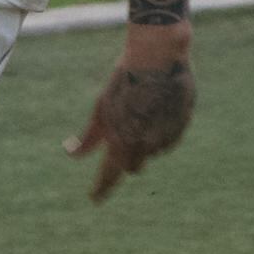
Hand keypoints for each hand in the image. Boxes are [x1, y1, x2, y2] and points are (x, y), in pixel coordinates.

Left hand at [65, 21, 193, 201]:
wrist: (159, 54)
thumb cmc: (124, 79)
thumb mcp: (101, 106)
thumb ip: (90, 136)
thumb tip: (70, 153)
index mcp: (122, 140)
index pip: (110, 174)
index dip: (101, 188)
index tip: (95, 199)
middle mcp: (145, 144)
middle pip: (134, 167)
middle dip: (128, 158)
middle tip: (126, 134)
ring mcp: (167, 137)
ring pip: (153, 150)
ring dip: (146, 139)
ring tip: (143, 107)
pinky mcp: (183, 127)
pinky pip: (169, 138)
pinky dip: (162, 130)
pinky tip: (158, 107)